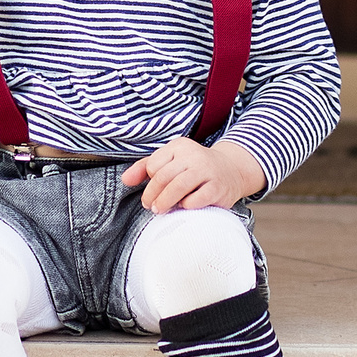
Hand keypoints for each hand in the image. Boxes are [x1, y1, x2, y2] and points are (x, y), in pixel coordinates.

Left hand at [121, 137, 267, 213]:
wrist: (231, 171)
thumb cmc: (194, 168)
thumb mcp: (171, 161)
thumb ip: (145, 168)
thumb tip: (125, 179)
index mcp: (179, 146)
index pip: (154, 165)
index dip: (149, 181)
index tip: (151, 191)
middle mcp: (193, 155)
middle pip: (164, 177)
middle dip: (152, 194)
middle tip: (150, 206)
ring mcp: (207, 171)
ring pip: (178, 187)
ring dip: (165, 202)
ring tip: (160, 210)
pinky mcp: (218, 187)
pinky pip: (197, 199)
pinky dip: (187, 206)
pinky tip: (185, 207)